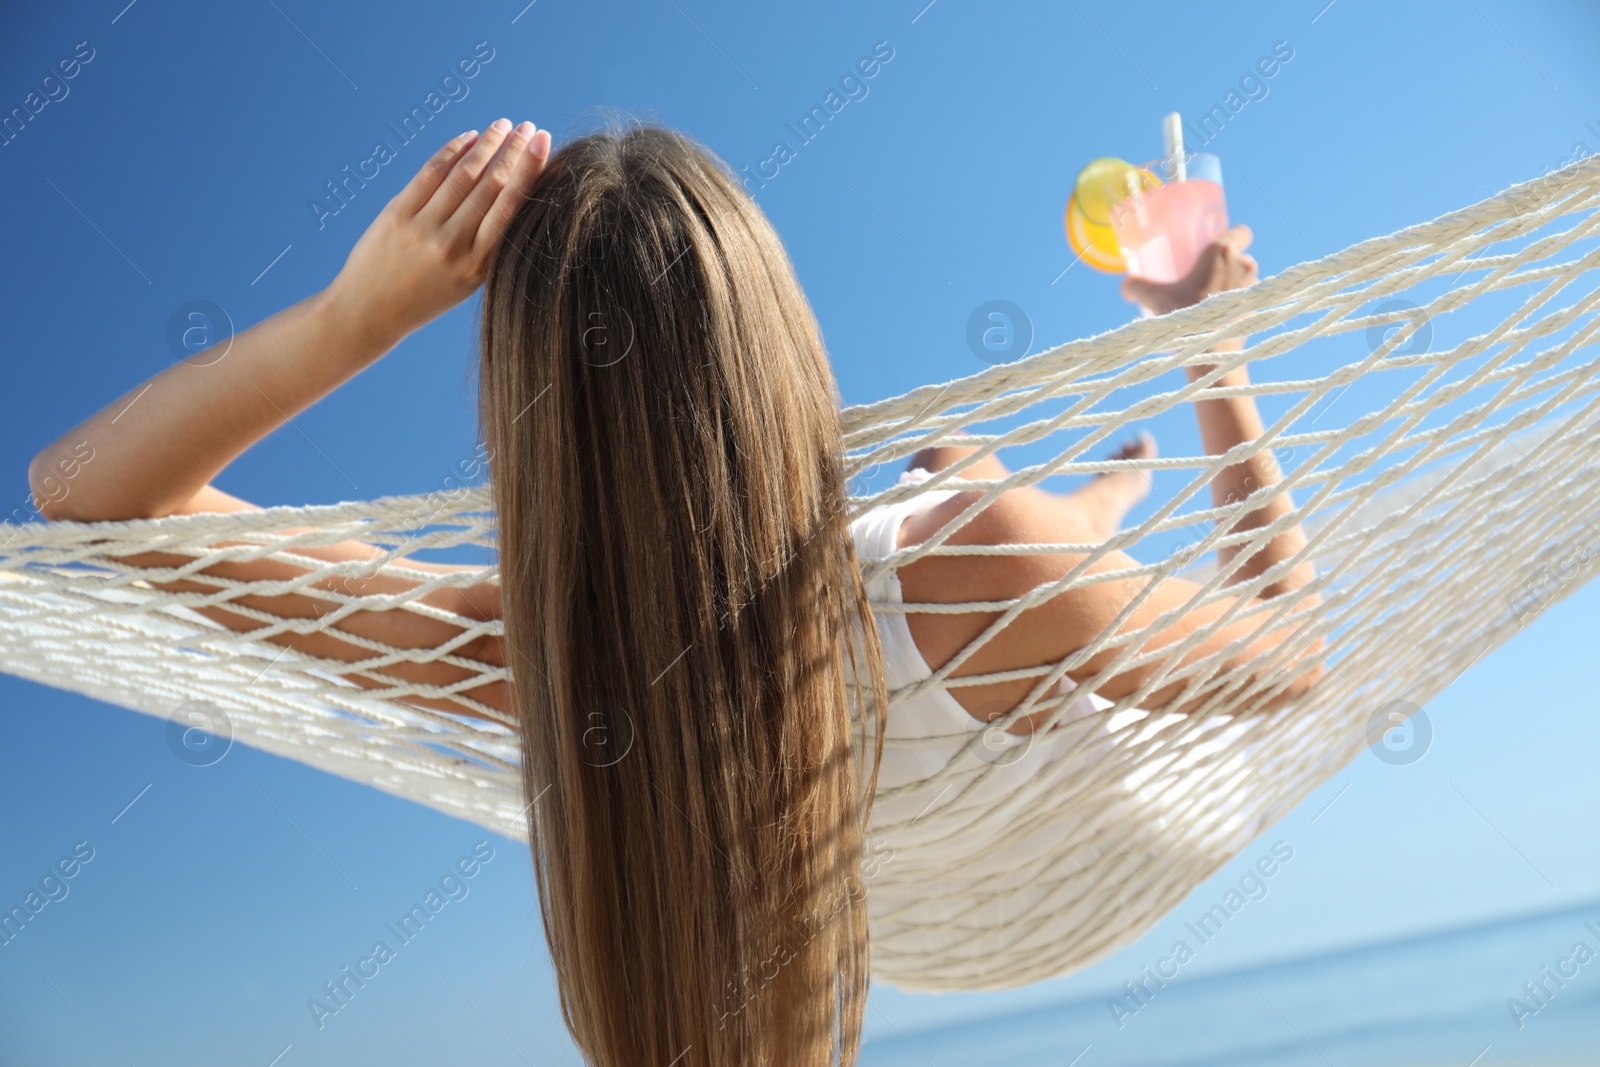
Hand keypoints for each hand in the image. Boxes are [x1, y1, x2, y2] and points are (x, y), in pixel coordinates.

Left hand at [325, 118, 552, 348]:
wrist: (369, 313)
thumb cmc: (425, 297)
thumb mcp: (467, 282)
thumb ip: (488, 245)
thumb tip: (512, 193)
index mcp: (479, 267)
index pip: (511, 207)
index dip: (530, 169)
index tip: (544, 143)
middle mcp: (454, 247)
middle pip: (491, 186)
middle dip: (513, 150)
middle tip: (528, 126)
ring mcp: (424, 229)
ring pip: (464, 175)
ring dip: (487, 144)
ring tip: (503, 125)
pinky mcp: (397, 215)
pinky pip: (431, 174)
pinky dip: (452, 151)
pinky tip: (468, 137)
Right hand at [1121, 225, 1257, 315]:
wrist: (1208, 353)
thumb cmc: (1183, 319)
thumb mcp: (1154, 298)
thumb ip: (1136, 287)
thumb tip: (1126, 287)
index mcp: (1222, 252)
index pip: (1241, 232)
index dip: (1231, 236)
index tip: (1216, 246)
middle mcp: (1244, 265)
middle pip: (1240, 256)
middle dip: (1227, 264)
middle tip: (1206, 274)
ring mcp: (1254, 289)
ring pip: (1245, 279)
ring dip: (1232, 284)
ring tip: (1211, 297)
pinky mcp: (1256, 310)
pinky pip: (1247, 301)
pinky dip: (1235, 306)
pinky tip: (1219, 316)